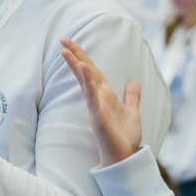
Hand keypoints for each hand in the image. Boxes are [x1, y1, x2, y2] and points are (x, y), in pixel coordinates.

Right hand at [59, 37, 141, 166]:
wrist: (125, 156)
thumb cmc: (124, 137)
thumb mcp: (132, 111)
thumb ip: (131, 96)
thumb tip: (132, 81)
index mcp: (105, 95)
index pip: (92, 71)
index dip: (83, 57)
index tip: (72, 43)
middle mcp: (98, 98)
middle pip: (85, 72)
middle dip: (75, 55)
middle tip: (63, 39)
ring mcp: (95, 106)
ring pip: (85, 81)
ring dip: (76, 65)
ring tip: (65, 50)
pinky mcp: (97, 115)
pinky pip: (91, 95)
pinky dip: (87, 82)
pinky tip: (82, 69)